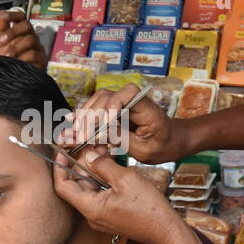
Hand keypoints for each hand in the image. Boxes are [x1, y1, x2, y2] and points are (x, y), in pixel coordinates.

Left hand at [0, 9, 43, 64]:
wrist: (8, 77)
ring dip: (16, 47)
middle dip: (13, 31)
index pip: (21, 17)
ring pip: (30, 39)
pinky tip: (16, 62)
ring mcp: (37, 48)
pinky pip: (34, 54)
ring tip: (9, 55)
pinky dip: (22, 58)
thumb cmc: (6, 60)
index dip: (14, 14)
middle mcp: (30, 37)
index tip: (5, 17)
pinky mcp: (41, 59)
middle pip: (27, 25)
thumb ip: (1, 29)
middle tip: (2, 40)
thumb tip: (3, 14)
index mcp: (20, 32)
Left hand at [52, 149, 183, 243]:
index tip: (62, 152)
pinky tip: (111, 166)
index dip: (60, 167)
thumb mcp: (125, 180)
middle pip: (77, 186)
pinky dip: (102, 180)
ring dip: (94, 171)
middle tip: (90, 146)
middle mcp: (91, 215)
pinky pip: (100, 195)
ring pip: (90, 189)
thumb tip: (88, 155)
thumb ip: (102, 166)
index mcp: (90, 208)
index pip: (63, 187)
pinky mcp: (110, 216)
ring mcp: (101, 217)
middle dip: (81, 164)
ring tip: (103, 152)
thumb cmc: (148, 209)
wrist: (165, 230)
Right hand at [58, 84, 186, 163]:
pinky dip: (84, 116)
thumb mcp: (144, 150)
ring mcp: (123, 101)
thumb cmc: (162, 145)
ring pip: (98, 100)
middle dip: (92, 116)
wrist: (170, 141)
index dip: (113, 105)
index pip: (128, 94)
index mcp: (147, 107)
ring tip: (77, 133)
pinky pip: (97, 107)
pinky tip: (73, 123)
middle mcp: (134, 99)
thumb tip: (99, 133)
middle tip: (82, 135)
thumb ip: (123, 139)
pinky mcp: (115, 108)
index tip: (105, 122)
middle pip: (107, 97)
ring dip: (85, 116)